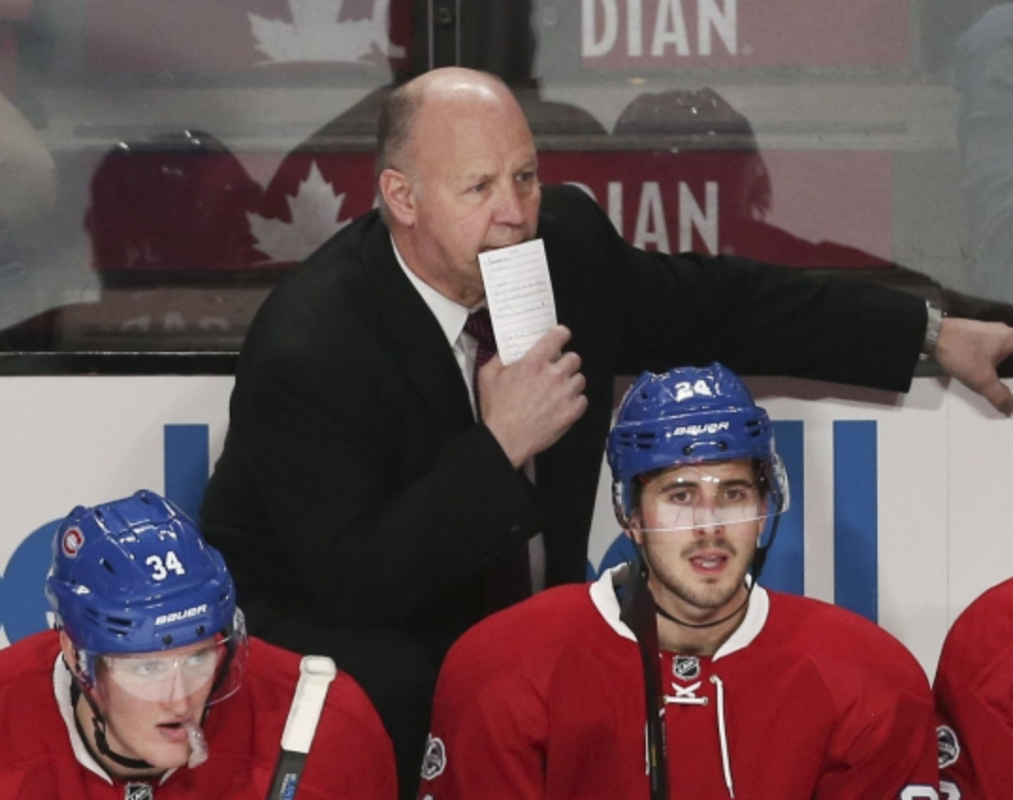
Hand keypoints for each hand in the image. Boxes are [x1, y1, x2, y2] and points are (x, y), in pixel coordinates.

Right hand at [478, 325, 587, 466]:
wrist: (505, 440)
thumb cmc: (496, 410)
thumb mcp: (488, 376)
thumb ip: (499, 358)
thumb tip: (507, 351)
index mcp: (534, 362)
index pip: (558, 336)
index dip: (561, 334)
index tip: (561, 337)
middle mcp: (553, 375)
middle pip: (574, 358)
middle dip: (566, 362)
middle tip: (557, 369)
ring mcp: (565, 394)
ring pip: (580, 379)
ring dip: (571, 382)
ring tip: (559, 390)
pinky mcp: (571, 412)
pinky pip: (582, 400)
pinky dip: (574, 401)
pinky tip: (563, 405)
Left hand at [934, 317, 1012, 414]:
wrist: (930, 334)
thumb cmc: (961, 354)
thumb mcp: (982, 380)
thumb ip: (999, 396)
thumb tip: (1011, 410)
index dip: (1012, 375)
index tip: (1010, 387)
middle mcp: (1006, 332)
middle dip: (1009, 373)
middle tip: (1007, 391)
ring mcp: (991, 331)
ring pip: (1006, 352)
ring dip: (1005, 367)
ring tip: (999, 384)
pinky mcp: (978, 334)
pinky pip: (995, 349)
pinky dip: (996, 362)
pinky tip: (989, 372)